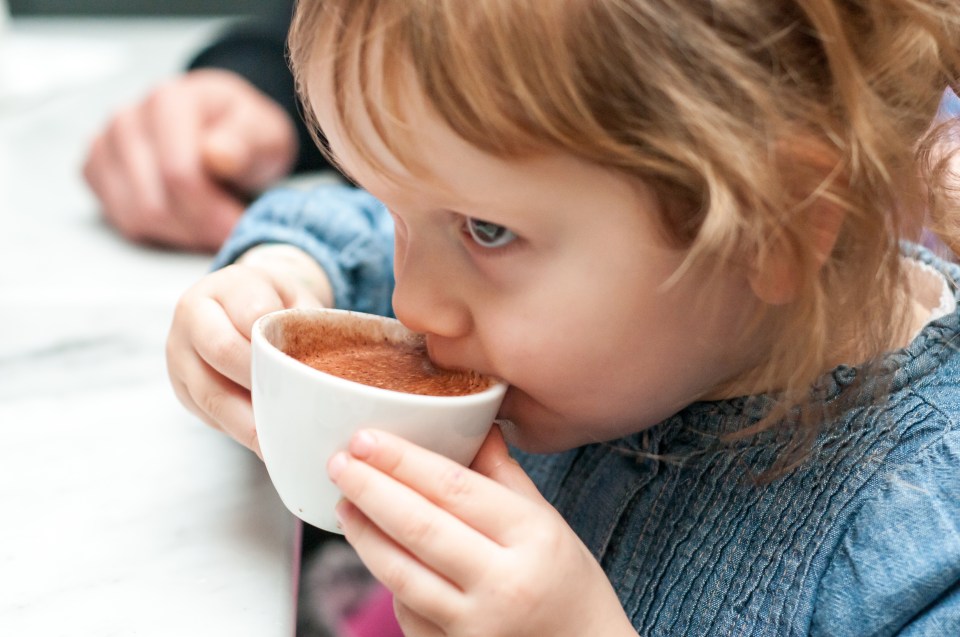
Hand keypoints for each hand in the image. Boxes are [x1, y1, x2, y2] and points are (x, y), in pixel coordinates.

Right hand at [83, 69, 297, 250]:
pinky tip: (190, 223)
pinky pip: (123, 222)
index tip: (241, 225)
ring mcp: (105, 146)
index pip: (178, 174)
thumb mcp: (261, 130)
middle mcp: (127, 119)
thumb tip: (218, 155)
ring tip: (214, 227)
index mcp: (167, 101)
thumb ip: (244, 141)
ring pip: (136, 218)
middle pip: (154, 202)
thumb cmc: (242, 131)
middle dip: (200, 228)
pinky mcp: (96, 172)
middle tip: (233, 234)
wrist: (221, 128)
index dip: (213, 211)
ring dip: (182, 235)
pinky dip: (160, 233)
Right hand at [166, 245, 332, 454]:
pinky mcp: (180, 386)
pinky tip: (266, 442)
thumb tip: (329, 372)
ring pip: (210, 393)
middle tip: (296, 411)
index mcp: (226, 286)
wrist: (237, 301)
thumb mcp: (295, 298)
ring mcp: (179, 353)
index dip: (277, 345)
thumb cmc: (275, 303)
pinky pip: (207, 414)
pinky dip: (238, 430)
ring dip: (249, 422)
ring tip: (282, 441)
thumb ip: (306, 323)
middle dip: (262, 384)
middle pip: (222, 351)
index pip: (251, 314)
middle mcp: (192, 315)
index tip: (303, 372)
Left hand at [328, 426, 635, 636]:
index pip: (455, 489)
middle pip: (420, 526)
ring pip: (401, 574)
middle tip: (339, 462)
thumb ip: (505, 476)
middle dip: (370, 489)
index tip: (366, 438)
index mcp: (532, 537)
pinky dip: (388, 580)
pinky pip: (407, 613)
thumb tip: (474, 425)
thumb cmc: (569, 588)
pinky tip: (377, 553)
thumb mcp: (550, 524)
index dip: (403, 461)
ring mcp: (476, 626)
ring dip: (364, 534)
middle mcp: (503, 583)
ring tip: (344, 503)